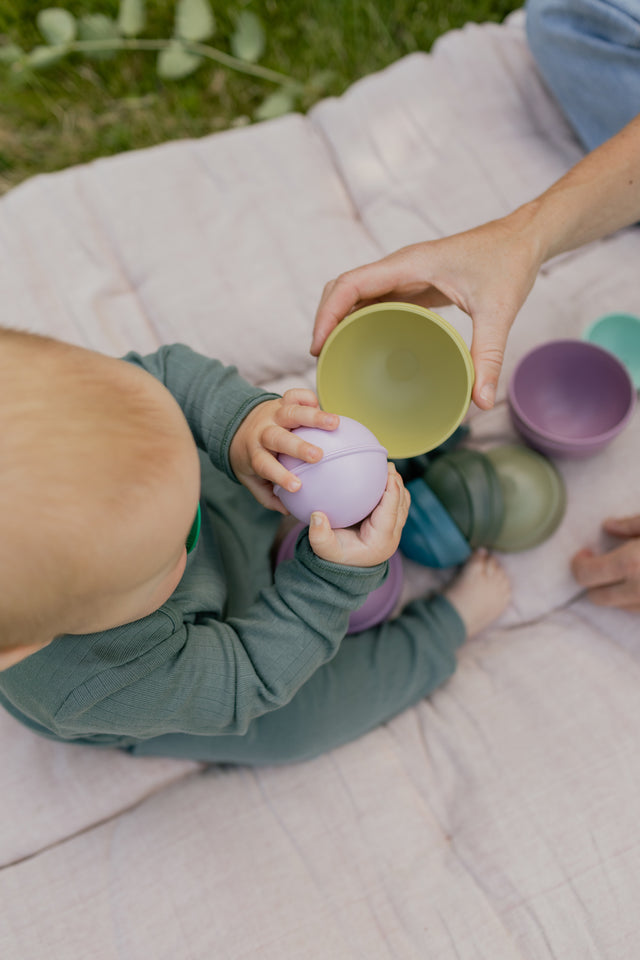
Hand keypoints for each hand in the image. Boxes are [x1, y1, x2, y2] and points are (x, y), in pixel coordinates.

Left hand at [230, 389, 338, 511]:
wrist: (236, 424)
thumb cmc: (251, 458)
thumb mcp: (250, 479)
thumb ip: (267, 497)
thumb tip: (289, 511)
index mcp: (255, 454)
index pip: (265, 465)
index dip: (280, 475)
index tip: (297, 486)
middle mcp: (263, 432)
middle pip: (278, 437)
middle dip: (298, 446)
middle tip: (317, 455)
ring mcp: (273, 414)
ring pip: (291, 412)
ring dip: (313, 417)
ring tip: (335, 423)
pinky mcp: (282, 401)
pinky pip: (296, 395)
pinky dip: (308, 397)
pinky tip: (322, 404)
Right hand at [308, 463, 409, 566]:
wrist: (345, 567)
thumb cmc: (335, 557)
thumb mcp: (324, 549)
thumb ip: (319, 535)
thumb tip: (317, 515)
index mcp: (381, 540)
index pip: (392, 511)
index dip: (392, 490)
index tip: (388, 472)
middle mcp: (392, 535)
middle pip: (402, 504)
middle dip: (397, 482)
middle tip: (387, 464)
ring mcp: (394, 530)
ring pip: (403, 503)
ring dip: (397, 485)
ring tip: (386, 467)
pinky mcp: (390, 524)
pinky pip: (397, 504)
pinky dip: (393, 489)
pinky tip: (380, 477)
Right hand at [311, 212, 543, 409]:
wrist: (524, 238)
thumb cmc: (509, 263)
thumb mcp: (499, 311)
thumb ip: (489, 356)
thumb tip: (481, 402)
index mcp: (410, 265)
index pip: (351, 284)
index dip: (327, 314)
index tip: (318, 346)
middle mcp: (400, 267)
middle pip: (343, 289)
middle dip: (325, 320)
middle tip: (321, 359)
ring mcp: (405, 274)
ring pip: (355, 294)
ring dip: (338, 320)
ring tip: (334, 356)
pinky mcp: (414, 284)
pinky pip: (375, 300)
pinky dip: (359, 320)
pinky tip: (362, 345)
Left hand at [571, 515, 639, 611]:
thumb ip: (631, 524)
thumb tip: (608, 526)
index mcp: (631, 564)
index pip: (586, 575)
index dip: (579, 564)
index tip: (585, 553)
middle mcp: (638, 591)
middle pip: (598, 597)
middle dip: (595, 582)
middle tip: (604, 564)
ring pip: (620, 607)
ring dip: (617, 592)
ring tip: (628, 572)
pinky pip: (638, 610)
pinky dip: (635, 599)